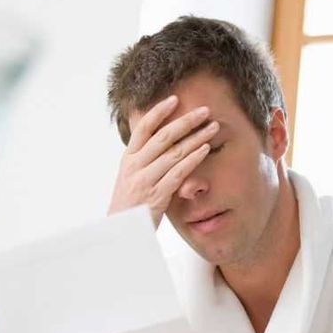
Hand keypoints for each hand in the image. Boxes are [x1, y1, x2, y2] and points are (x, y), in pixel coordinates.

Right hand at [109, 95, 219, 226]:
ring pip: (173, 152)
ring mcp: (145, 180)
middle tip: (204, 110)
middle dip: (186, 121)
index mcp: (128, 159)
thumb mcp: (130, 179)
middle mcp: (135, 167)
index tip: (174, 99)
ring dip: (196, 137)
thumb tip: (164, 144)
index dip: (158, 112)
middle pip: (163, 137)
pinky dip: (193, 159)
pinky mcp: (156, 196)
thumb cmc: (129, 206)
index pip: (142, 129)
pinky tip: (205, 149)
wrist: (119, 233)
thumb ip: (144, 162)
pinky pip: (178, 173)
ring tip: (213, 127)